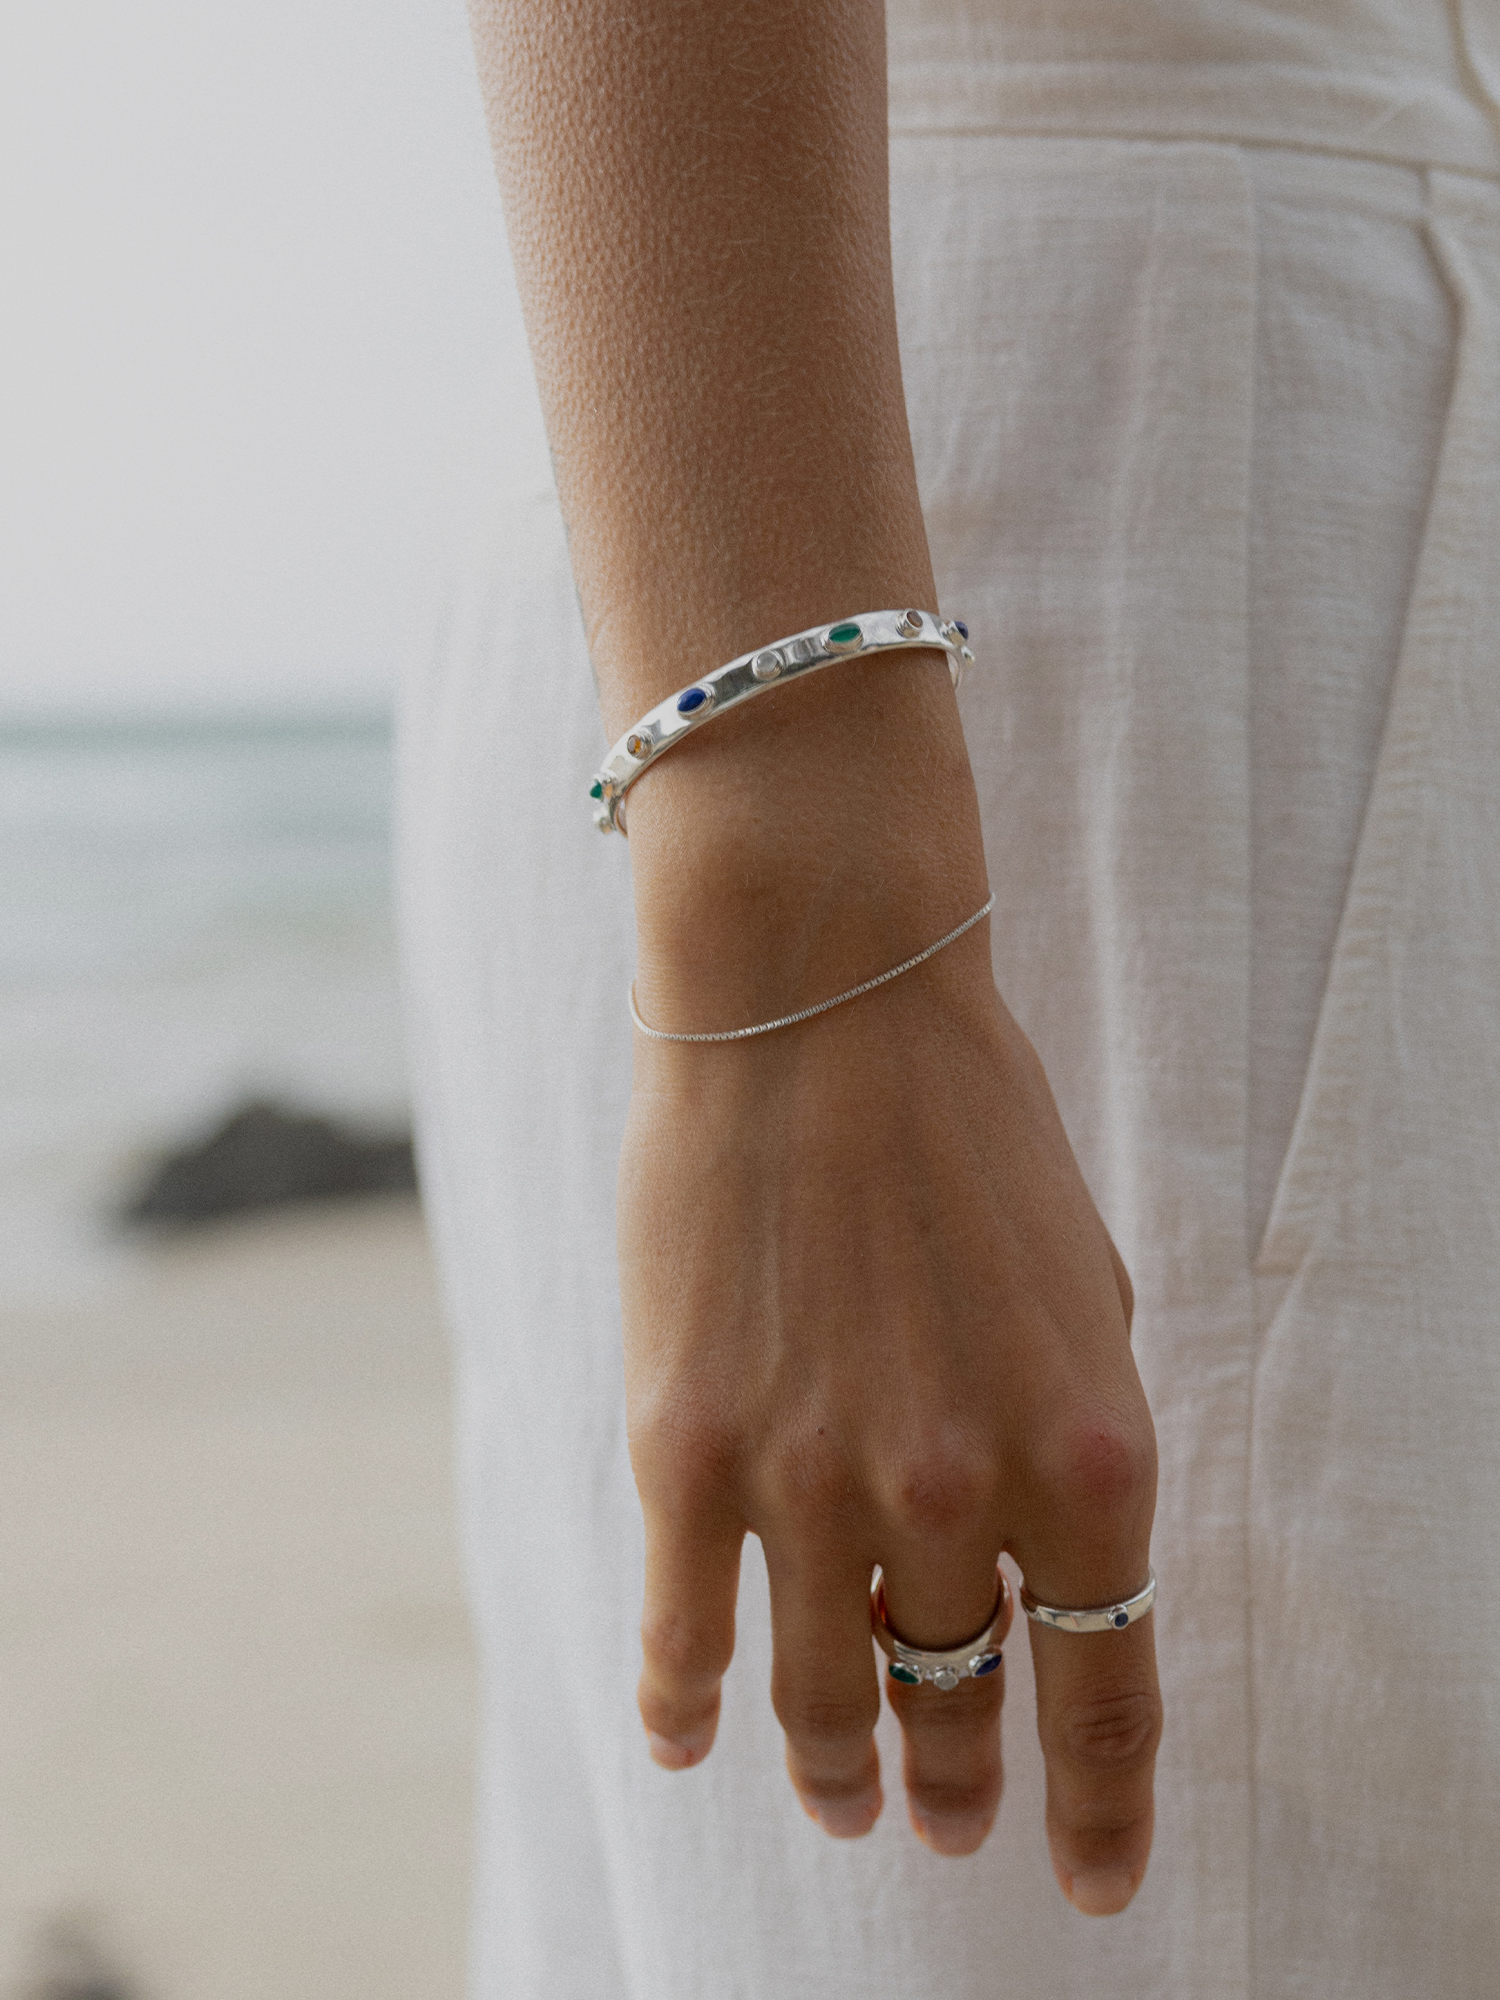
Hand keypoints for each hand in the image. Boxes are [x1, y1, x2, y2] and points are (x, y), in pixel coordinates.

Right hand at [619, 919, 1160, 1909]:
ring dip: (835, 1768)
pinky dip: (686, 1703)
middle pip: (958, 1702)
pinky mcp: (683, 1448)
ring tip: (841, 1798)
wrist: (820, 1000)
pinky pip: (685, 1632)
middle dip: (959, 1783)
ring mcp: (809, 1478)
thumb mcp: (1081, 1297)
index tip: (1091, 1875)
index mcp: (1086, 1452)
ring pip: (820, 1693)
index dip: (1101, 1809)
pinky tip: (688, 1737)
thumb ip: (1066, 1454)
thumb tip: (1028, 1579)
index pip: (1108, 1691)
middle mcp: (954, 1490)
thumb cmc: (967, 1131)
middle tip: (943, 1819)